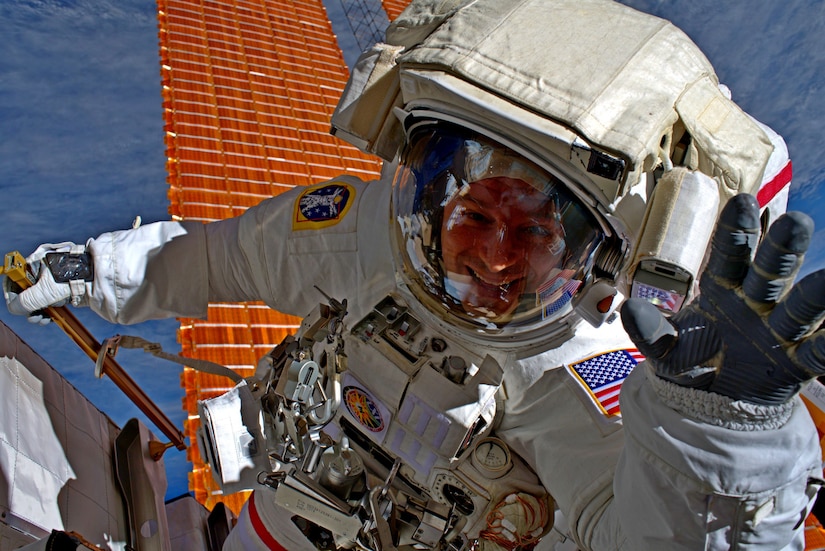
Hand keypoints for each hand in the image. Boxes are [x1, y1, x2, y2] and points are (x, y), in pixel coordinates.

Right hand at [3, 243, 81, 324]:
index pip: (15, 277)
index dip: (12, 293)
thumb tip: (15, 308)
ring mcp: (56, 277)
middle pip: (27, 289)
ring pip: (40, 295)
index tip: (15, 306)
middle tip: (33, 317)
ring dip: (39, 310)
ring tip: (43, 318)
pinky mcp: (65, 286)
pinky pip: (51, 298)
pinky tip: (53, 315)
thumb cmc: (73, 277)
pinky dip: (50, 308)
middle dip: (28, 306)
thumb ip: (24, 301)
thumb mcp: (44, 291)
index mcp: (36, 260)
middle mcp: (45, 266)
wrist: (99, 277)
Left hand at [621, 193, 824, 404]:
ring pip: (800, 307)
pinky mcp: (796, 361)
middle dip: (782, 249)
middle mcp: (755, 302)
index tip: (743, 202)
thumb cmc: (687, 364)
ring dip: (816, 293)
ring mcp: (778, 330)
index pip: (729, 255)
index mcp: (721, 290)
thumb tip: (629, 311)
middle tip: (795, 222)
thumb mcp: (663, 349)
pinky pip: (817, 351)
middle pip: (770, 272)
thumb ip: (649, 331)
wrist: (705, 404)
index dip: (736, 230)